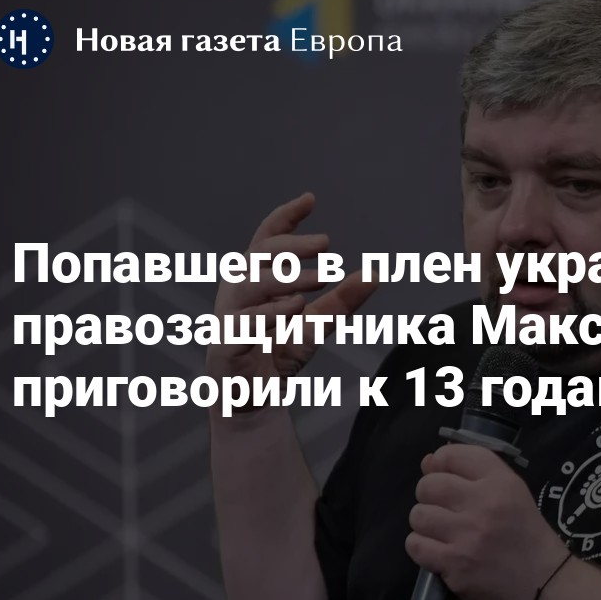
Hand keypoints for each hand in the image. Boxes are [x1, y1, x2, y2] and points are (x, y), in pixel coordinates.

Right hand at [205, 193, 378, 408]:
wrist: (255, 400)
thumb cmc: (278, 354)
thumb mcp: (317, 323)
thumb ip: (342, 300)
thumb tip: (375, 273)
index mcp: (255, 279)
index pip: (266, 240)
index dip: (285, 217)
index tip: (311, 200)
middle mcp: (237, 292)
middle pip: (257, 256)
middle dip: (291, 246)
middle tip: (327, 243)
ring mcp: (228, 318)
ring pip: (247, 285)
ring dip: (284, 277)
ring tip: (320, 277)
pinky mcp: (225, 347)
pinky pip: (241, 325)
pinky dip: (269, 314)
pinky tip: (296, 307)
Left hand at [406, 445, 570, 599]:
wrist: (540, 577)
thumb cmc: (522, 530)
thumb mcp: (509, 490)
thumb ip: (472, 472)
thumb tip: (428, 462)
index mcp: (500, 481)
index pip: (452, 455)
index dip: (440, 462)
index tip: (443, 474)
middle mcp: (484, 504)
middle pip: (428, 485)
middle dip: (429, 494)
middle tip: (442, 507)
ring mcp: (468, 536)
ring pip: (419, 515)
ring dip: (425, 522)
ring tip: (441, 529)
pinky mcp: (455, 564)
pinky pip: (416, 545)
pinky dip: (422, 546)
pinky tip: (437, 548)